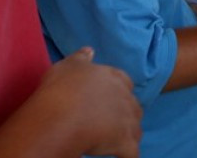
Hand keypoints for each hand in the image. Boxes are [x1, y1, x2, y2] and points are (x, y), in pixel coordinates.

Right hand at [26, 48, 141, 157]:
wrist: (61, 116)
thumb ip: (81, 58)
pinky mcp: (124, 142)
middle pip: (133, 106)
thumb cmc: (61, 89)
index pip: (125, 82)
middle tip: (112, 122)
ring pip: (136, 128)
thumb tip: (90, 50)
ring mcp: (127, 120)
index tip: (110, 98)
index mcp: (114, 78)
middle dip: (126, 114)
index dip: (119, 90)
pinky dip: (129, 155)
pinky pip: (132, 152)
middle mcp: (125, 97)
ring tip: (117, 141)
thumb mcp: (67, 66)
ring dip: (130, 134)